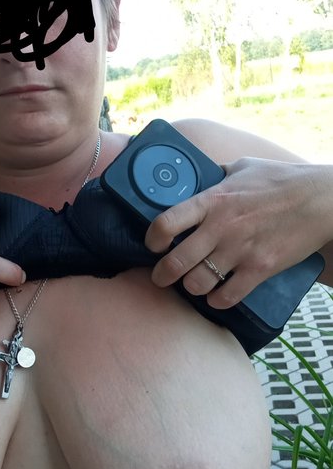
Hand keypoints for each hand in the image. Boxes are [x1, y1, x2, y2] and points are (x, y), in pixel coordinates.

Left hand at [146, 158, 331, 307]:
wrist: (319, 200)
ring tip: (193, 284)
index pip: (166, 222)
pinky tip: (217, 296)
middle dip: (162, 274)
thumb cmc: (281, 179)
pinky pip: (227, 296)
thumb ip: (217, 176)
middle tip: (162, 277)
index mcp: (213, 200)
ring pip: (197, 283)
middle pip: (176, 262)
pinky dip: (218, 300)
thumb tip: (201, 178)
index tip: (153, 245)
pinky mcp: (259, 269)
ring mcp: (240, 250)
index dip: (152, 239)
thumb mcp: (242, 167)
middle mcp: (221, 227)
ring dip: (191, 287)